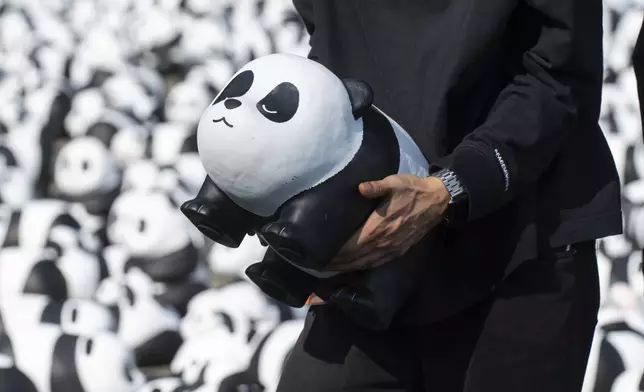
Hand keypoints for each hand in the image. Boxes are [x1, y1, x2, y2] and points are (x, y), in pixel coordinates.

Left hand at [326, 174, 450, 270]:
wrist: (437, 201)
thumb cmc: (412, 189)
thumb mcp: (394, 182)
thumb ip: (376, 186)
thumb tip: (361, 188)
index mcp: (379, 227)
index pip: (352, 245)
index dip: (336, 253)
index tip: (320, 256)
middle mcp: (383, 242)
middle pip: (355, 258)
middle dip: (337, 263)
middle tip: (319, 266)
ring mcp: (392, 248)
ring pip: (365, 263)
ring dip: (348, 267)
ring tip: (332, 269)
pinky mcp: (399, 251)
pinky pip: (377, 263)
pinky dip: (363, 267)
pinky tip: (355, 267)